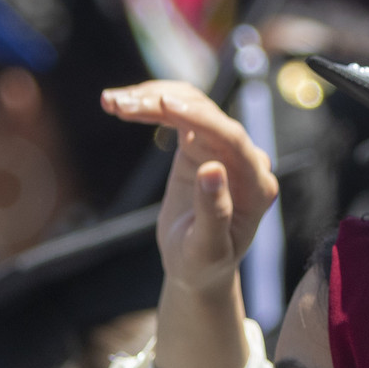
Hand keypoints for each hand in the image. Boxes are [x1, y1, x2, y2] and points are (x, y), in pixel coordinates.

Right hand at [101, 82, 275, 296]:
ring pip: (192, 106)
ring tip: (112, 102)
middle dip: (163, 104)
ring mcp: (224, 149)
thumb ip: (214, 211)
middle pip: (208, 115)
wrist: (197, 268)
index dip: (200, 118)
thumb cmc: (204, 264)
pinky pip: (179, 114)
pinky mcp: (202, 144)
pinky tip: (120, 106)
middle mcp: (246, 161)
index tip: (164, 105)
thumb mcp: (207, 249)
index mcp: (256, 186)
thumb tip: (213, 169)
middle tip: (119, 105)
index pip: (232, 138)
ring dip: (153, 98)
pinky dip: (151, 107)